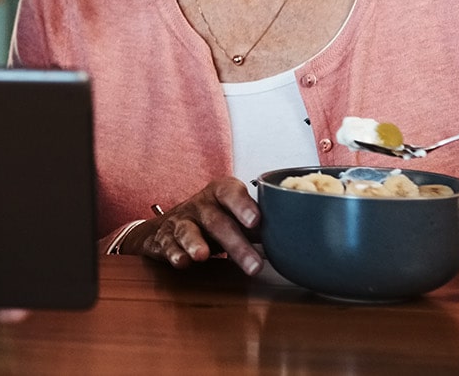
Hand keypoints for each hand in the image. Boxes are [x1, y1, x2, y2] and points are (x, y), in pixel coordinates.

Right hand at [129, 178, 262, 274]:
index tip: (256, 222)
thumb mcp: (235, 216)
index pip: (231, 193)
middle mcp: (200, 205)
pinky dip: (174, 253)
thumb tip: (294, 236)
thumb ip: (258, 225)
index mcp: (221, 193)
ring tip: (202, 256)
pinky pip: (168, 244)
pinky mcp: (164, 238)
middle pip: (217, 221)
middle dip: (236, 244)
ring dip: (195, 243)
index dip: (243, 205)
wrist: (170, 225)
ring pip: (188, 231)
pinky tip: (181, 261)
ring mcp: (181, 221)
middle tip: (254, 266)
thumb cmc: (214, 220)